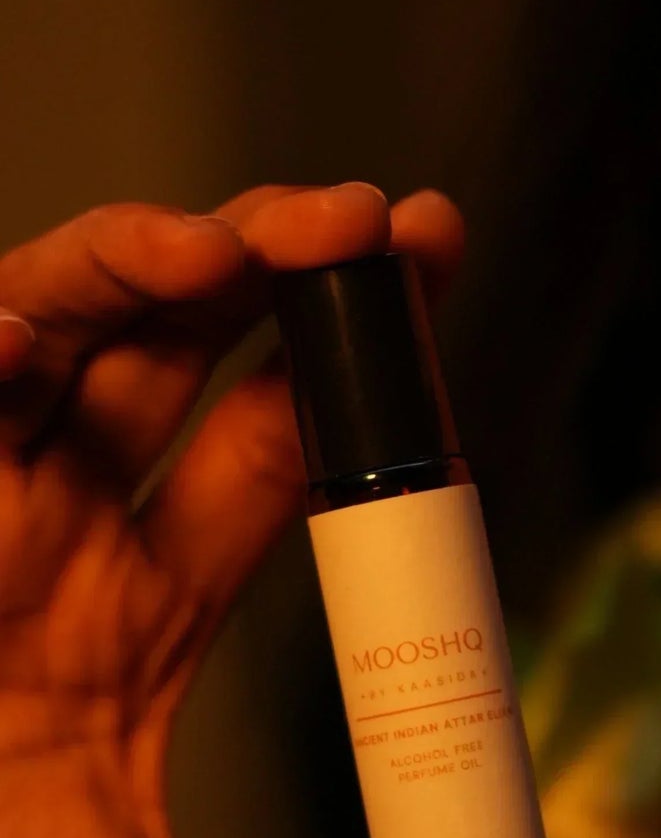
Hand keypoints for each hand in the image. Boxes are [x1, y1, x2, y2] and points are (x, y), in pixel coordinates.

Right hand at [0, 185, 562, 837]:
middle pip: (174, 351)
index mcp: (136, 616)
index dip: (362, 366)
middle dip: (271, 263)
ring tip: (222, 249)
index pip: (272, 440)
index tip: (441, 271)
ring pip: (45, 335)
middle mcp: (50, 545)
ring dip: (131, 267)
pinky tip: (8, 341)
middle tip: (368, 220)